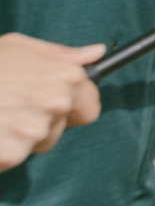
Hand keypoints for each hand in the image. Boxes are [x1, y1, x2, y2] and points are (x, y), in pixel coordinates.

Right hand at [0, 34, 103, 172]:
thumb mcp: (17, 47)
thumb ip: (58, 54)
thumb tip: (94, 53)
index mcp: (65, 77)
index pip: (89, 106)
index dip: (74, 108)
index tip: (55, 108)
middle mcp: (56, 103)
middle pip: (60, 127)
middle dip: (40, 122)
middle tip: (9, 107)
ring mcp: (34, 130)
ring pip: (36, 144)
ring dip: (18, 137)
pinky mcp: (11, 153)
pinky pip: (13, 157)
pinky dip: (0, 151)